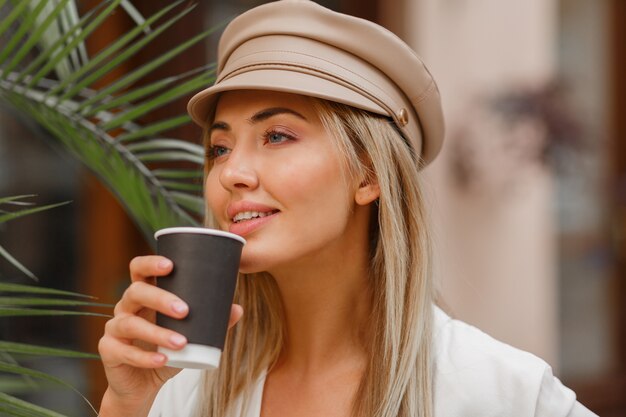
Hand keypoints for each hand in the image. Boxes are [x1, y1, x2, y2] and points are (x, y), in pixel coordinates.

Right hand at [98, 255, 242, 415]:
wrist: (144, 384)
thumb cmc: (168, 350)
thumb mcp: (191, 335)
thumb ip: (212, 322)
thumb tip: (238, 309)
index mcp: (144, 295)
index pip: (139, 269)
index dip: (151, 263)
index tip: (171, 265)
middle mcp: (126, 307)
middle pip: (136, 291)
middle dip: (160, 298)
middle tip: (185, 311)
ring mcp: (114, 328)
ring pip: (130, 323)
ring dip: (157, 332)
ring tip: (181, 342)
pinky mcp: (108, 351)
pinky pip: (124, 352)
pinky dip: (145, 357)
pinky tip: (162, 360)